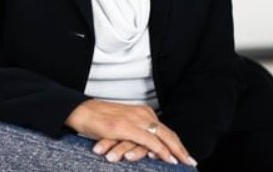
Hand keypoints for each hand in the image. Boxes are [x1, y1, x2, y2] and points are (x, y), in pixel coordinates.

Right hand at [64, 99, 196, 166]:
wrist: (81, 111)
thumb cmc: (100, 120)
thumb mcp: (122, 123)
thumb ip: (137, 131)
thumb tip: (149, 147)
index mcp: (141, 112)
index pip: (164, 129)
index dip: (177, 143)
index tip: (186, 156)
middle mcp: (140, 113)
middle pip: (167, 133)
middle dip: (180, 149)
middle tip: (191, 162)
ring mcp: (133, 120)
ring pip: (161, 136)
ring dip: (174, 150)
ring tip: (184, 162)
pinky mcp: (124, 127)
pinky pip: (148, 139)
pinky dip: (160, 149)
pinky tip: (167, 158)